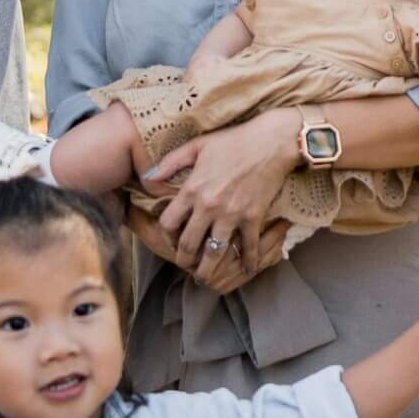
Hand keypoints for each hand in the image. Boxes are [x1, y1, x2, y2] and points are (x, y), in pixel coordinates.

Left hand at [147, 109, 296, 274]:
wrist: (271, 141)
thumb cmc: (234, 141)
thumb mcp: (198, 145)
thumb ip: (170, 162)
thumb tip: (147, 177)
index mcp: (192, 189)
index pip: (169, 223)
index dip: (166, 236)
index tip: (172, 240)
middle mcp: (209, 206)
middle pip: (189, 245)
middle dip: (184, 261)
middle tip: (185, 266)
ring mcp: (232, 214)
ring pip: (214, 254)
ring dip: (208, 270)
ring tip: (206, 277)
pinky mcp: (253, 218)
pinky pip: (248, 248)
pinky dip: (248, 262)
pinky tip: (246, 269)